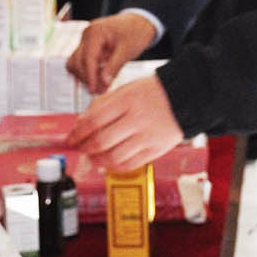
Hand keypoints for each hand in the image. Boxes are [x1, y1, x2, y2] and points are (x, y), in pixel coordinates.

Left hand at [65, 78, 184, 174]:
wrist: (186, 97)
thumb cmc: (152, 92)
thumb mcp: (125, 90)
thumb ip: (102, 105)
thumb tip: (80, 124)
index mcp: (127, 101)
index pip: (94, 121)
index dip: (78, 133)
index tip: (71, 139)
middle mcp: (137, 119)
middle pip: (102, 141)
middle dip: (85, 148)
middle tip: (79, 148)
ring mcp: (148, 136)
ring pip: (114, 157)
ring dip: (97, 160)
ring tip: (92, 157)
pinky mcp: (156, 149)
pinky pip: (130, 164)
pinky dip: (114, 166)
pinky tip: (109, 162)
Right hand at [69, 12, 158, 96]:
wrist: (139, 21)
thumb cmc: (135, 32)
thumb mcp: (128, 51)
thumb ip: (114, 67)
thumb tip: (103, 83)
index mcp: (96, 33)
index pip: (88, 58)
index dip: (90, 77)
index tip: (94, 91)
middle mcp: (87, 34)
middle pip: (78, 61)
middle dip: (87, 78)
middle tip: (100, 91)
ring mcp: (85, 39)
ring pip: (75, 61)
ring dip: (85, 75)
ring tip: (100, 86)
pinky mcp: (88, 44)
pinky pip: (81, 59)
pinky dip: (87, 70)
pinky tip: (99, 77)